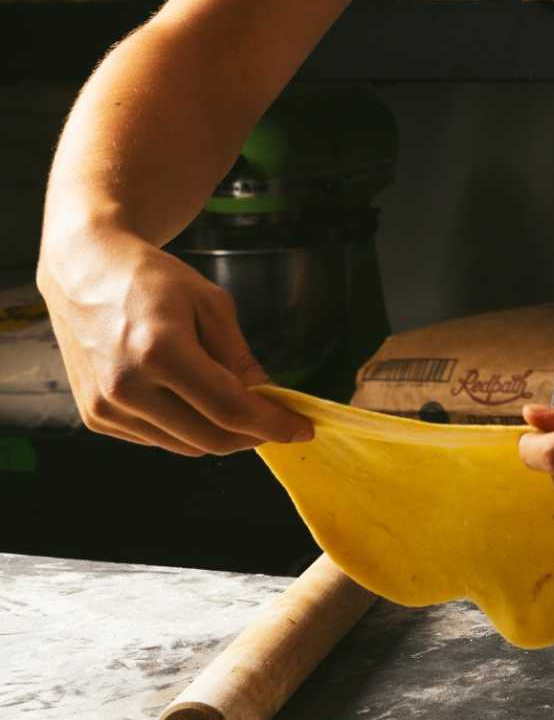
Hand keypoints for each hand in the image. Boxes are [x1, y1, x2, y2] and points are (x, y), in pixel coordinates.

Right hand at [37, 226, 313, 456]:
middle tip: (276, 420)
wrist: (85, 272)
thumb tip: (266, 400)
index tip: (302, 428)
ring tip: (233, 402)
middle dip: (252, 435)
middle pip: (209, 438)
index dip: (272, 424)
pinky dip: (185, 427)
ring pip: (185, 446)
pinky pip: (157, 439)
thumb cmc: (151, 280)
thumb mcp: (210, 303)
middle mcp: (127, 386)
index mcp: (160, 350)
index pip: (229, 408)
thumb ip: (239, 357)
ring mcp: (106, 407)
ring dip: (219, 433)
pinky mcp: (96, 418)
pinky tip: (188, 396)